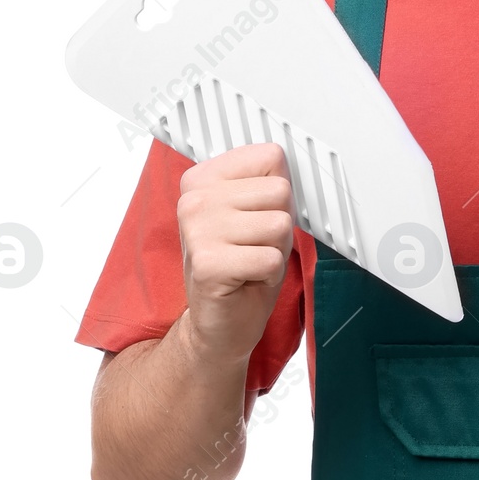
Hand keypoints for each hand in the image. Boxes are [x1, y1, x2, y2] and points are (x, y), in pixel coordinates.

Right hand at [178, 142, 294, 364]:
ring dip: (275, 249)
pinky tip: (247, 278)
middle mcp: (194, 199)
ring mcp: (197, 230)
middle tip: (254, 244)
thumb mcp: (257, 210)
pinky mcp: (208, 264)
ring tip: (250, 260)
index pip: (270, 157)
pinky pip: (272, 258)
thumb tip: (284, 159)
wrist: (221, 322)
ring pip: (280, 224)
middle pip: (280, 191)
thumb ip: (268, 180)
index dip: (277, 193)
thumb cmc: (243, 264)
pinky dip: (270, 273)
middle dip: (279, 224)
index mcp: (202, 178)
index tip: (256, 214)